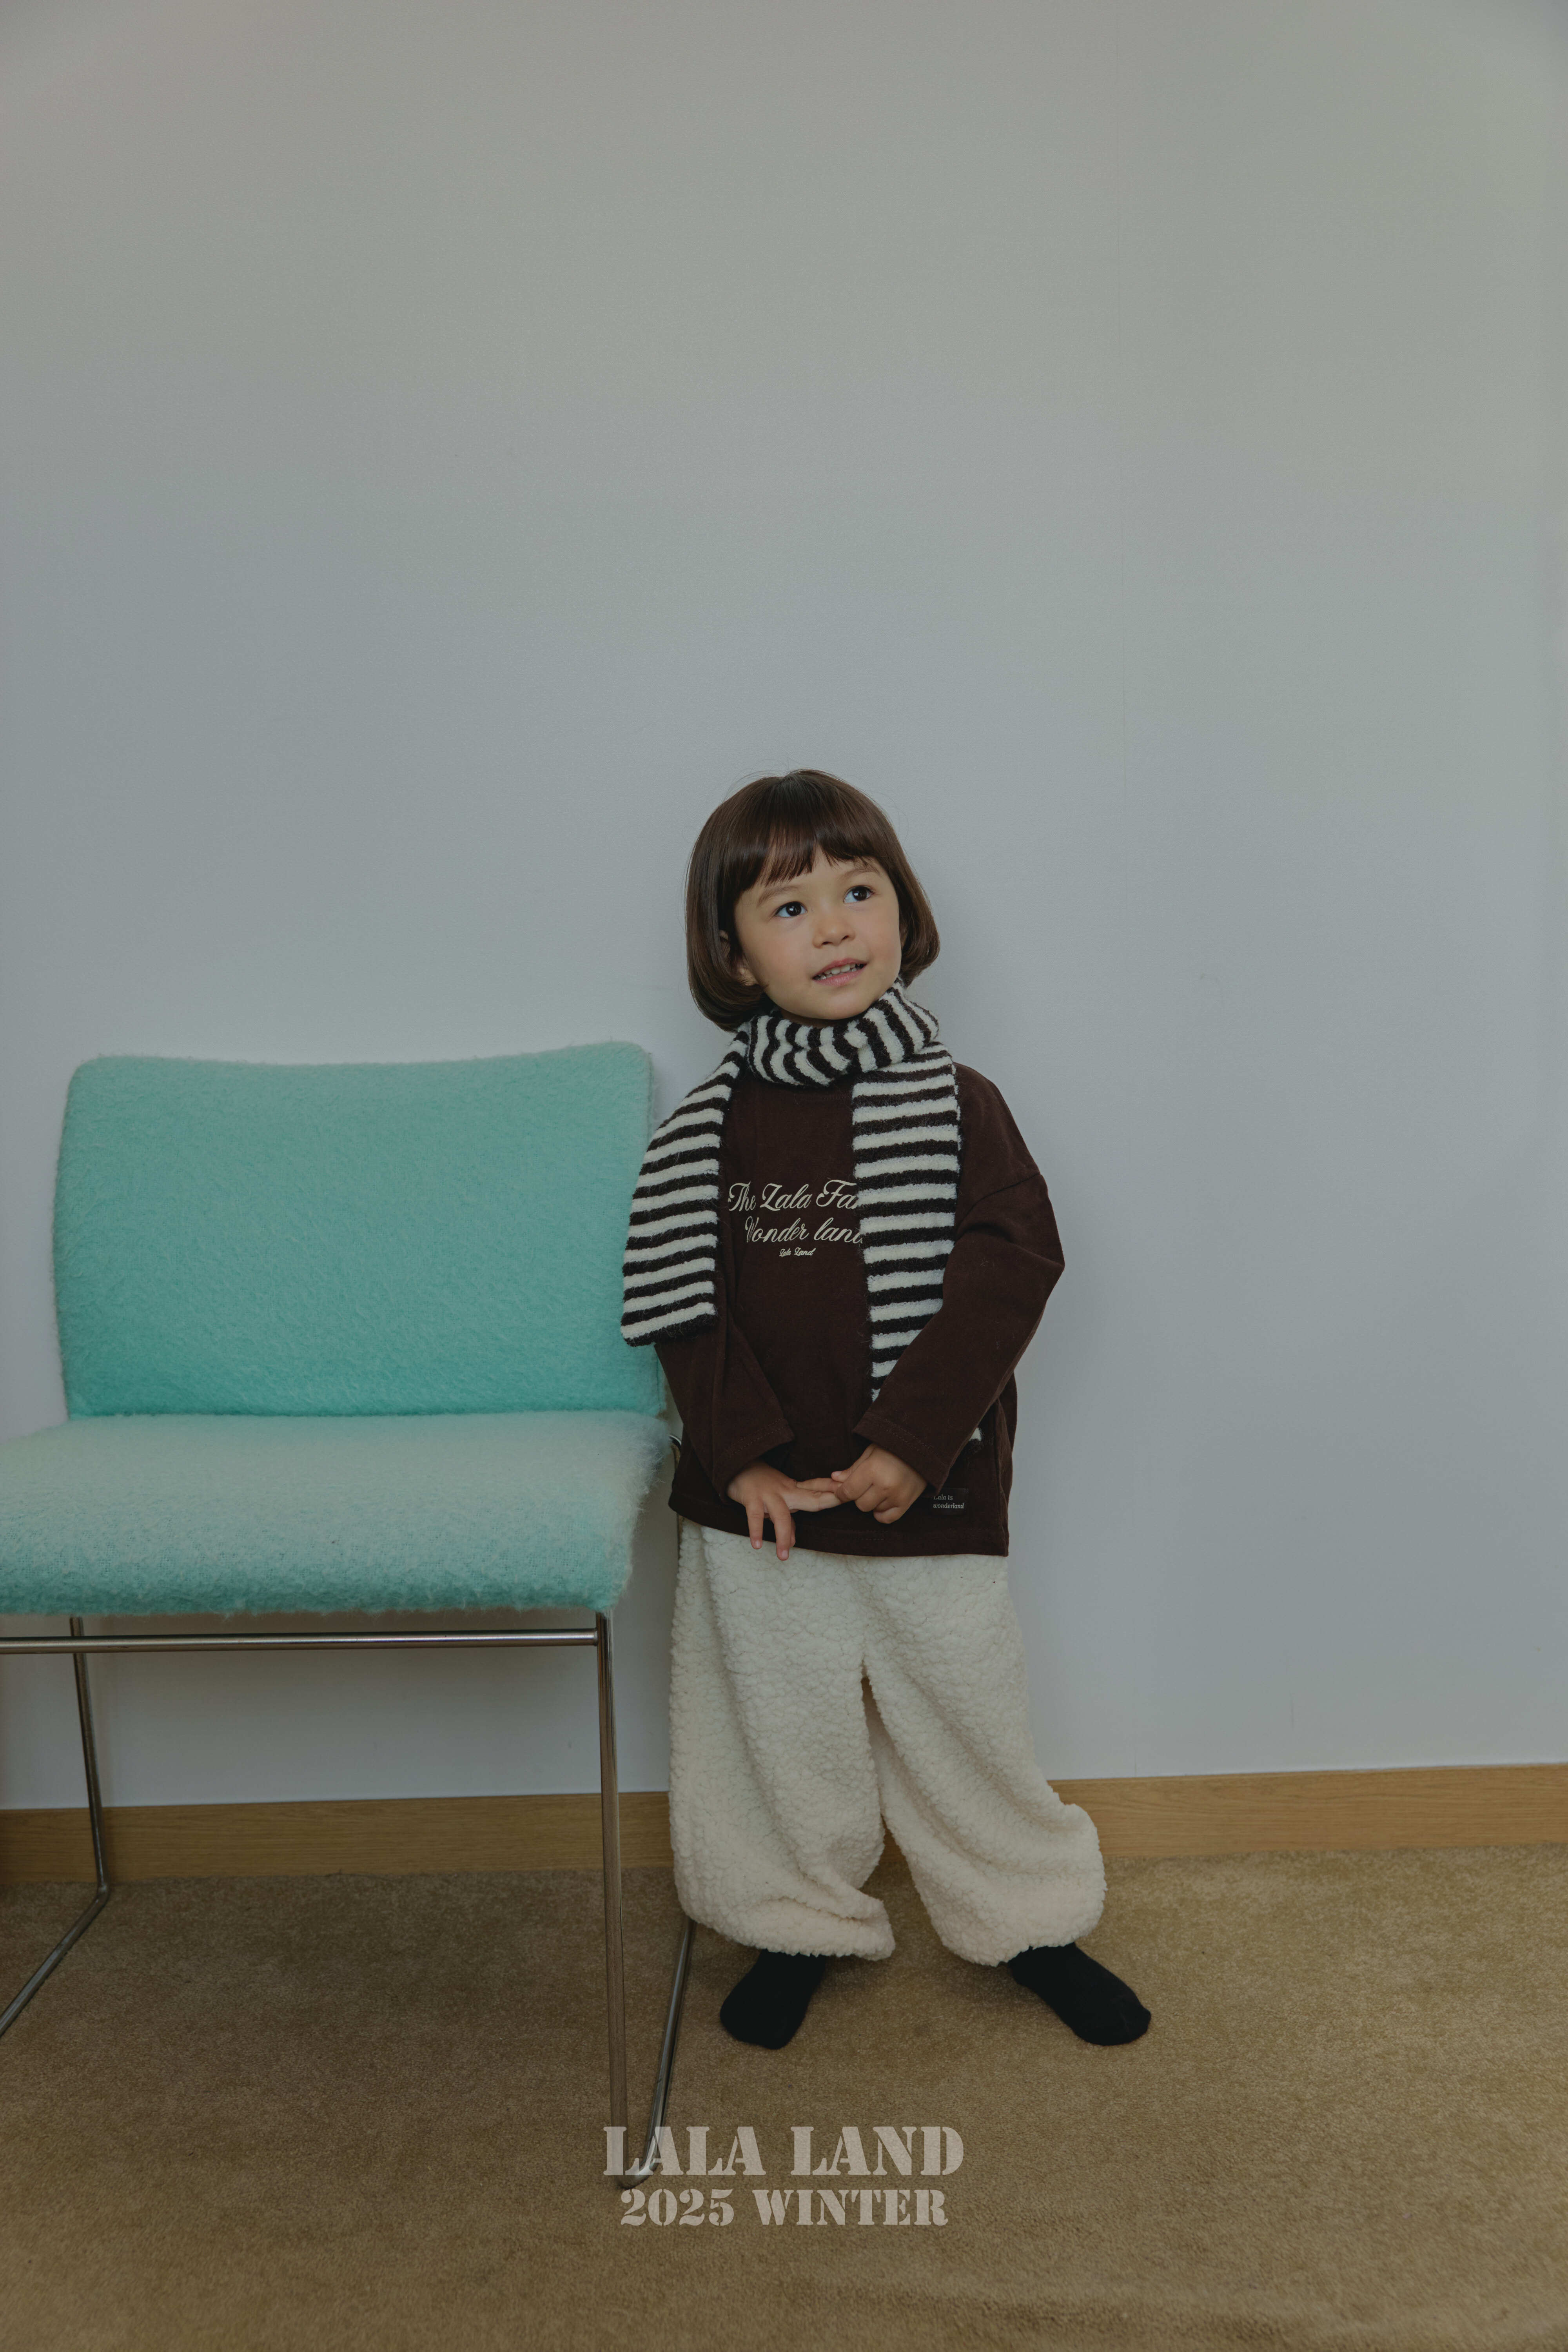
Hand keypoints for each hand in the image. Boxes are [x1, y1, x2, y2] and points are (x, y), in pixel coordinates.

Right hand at [726, 1460, 842, 1560]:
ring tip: (783, 1556)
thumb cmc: (761, 1486)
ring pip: (782, 1515)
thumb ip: (788, 1521)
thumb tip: (793, 1541)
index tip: (851, 1490)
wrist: (737, 1467)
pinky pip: (755, 1516)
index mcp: (794, 1490)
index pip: (818, 1488)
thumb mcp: (779, 1500)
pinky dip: (756, 1531)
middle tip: (841, 1502)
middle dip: (826, 1500)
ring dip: (782, 1536)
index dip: (834, 1489)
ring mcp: (769, 1494)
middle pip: (809, 1497)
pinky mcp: (752, 1498)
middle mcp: (785, 1491)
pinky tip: (757, 1545)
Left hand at [829, 1446, 925, 1523]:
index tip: (841, 1490)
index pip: (848, 1491)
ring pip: (873, 1510)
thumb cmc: (892, 1448)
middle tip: (865, 1485)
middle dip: (858, 1496)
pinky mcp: (907, 1504)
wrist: (922, 1449)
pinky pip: (887, 1519)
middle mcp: (885, 1486)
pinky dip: (882, 1512)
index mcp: (873, 1470)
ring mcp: (897, 1497)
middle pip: (860, 1504)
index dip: (841, 1493)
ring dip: (872, 1502)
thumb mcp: (870, 1453)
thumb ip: (852, 1469)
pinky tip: (882, 1501)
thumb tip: (835, 1480)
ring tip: (879, 1488)